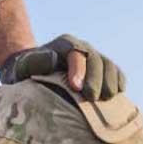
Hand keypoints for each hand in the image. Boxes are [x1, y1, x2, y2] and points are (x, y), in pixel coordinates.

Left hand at [0, 34, 125, 100]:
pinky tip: (117, 95)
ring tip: (106, 99)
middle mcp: (81, 48)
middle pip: (95, 59)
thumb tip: (53, 59)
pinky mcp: (101, 70)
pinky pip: (115, 72)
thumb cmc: (25, 71)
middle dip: (96, 78)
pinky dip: (119, 82)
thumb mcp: (23, 65)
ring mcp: (93, 58)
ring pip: (108, 65)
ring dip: (110, 82)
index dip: (79, 69)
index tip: (77, 87)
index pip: (76, 53)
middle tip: (92, 98)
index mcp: (63, 44)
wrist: (31, 71)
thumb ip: (35, 62)